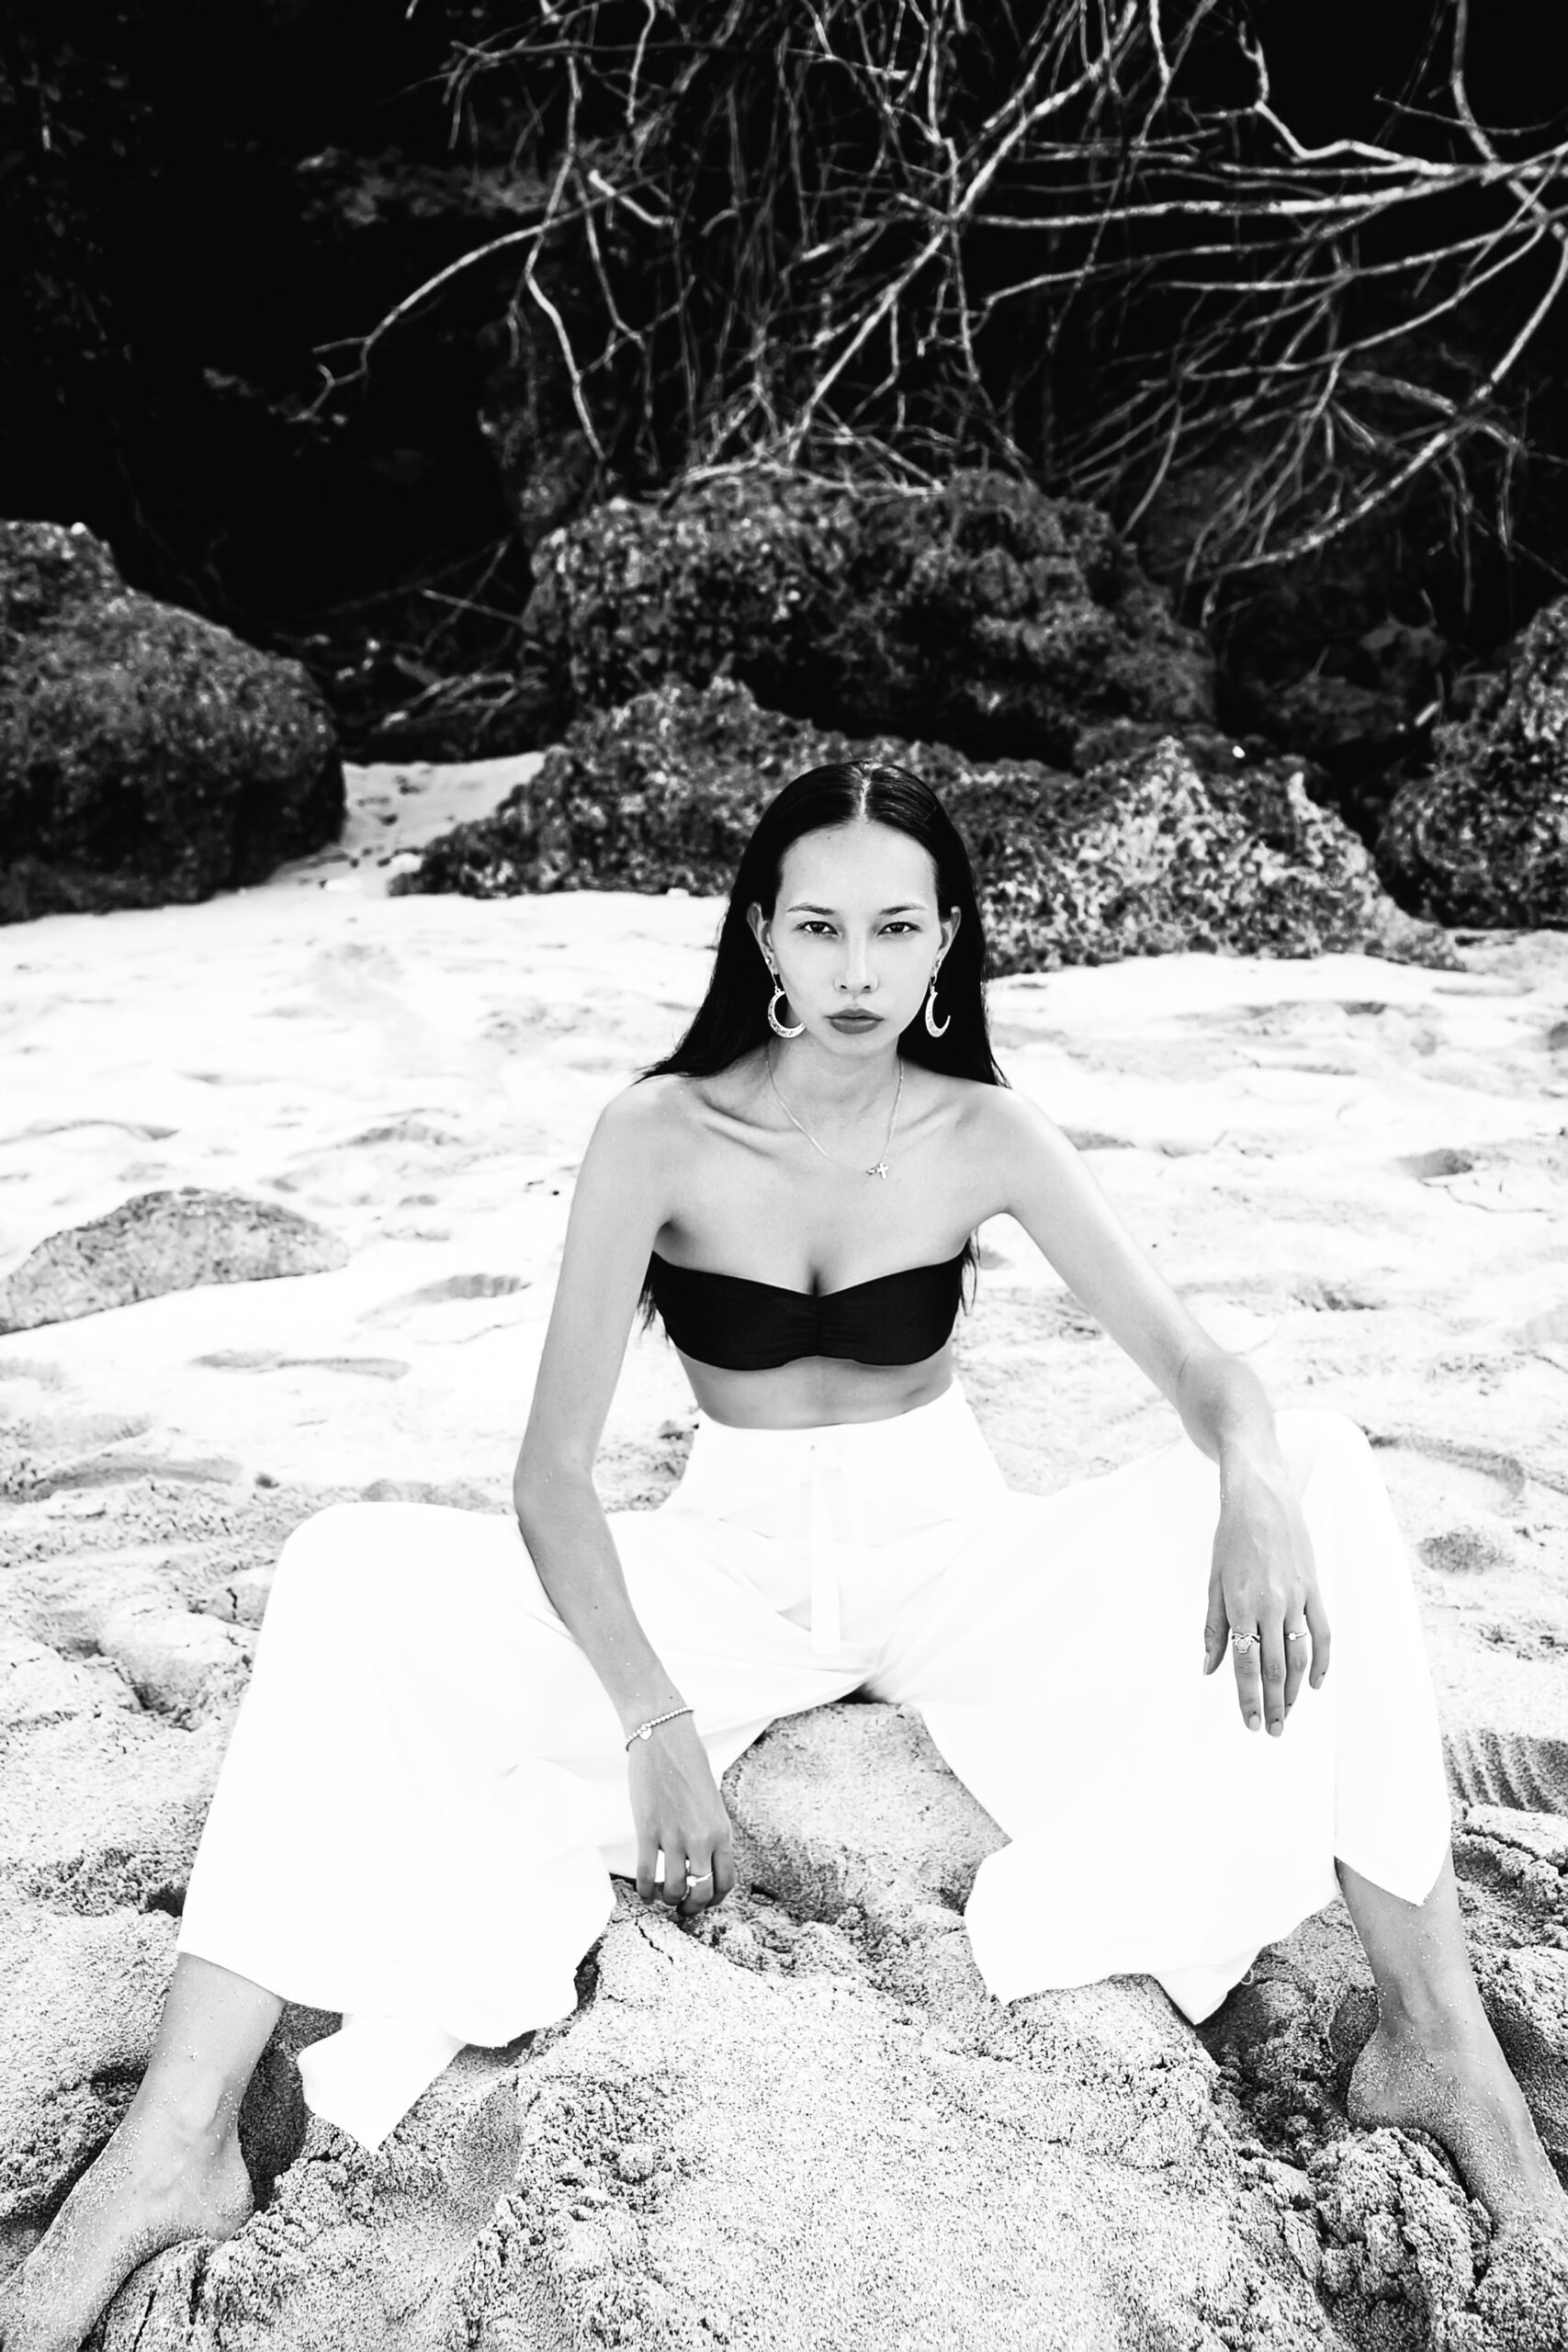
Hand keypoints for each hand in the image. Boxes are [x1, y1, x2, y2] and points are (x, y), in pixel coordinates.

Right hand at [627, 1715, 736, 1916]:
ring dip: (668, 1900)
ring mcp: (675, 1836)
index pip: (726, 1882)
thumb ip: (712, 1834)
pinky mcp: (648, 1830)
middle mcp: (702, 1838)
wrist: (664, 1739)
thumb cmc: (688, 1766)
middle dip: (691, 1908)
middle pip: (702, 1892)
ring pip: (674, 1889)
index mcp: (722, 1831)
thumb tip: (705, 1863)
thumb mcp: (712, 1803)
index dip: (714, 1900)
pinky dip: (645, 1891)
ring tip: (661, 1896)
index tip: (702, 1901)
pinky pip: (646, 1875)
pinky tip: (644, 1892)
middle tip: (681, 1907)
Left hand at [1201, 1463, 1330, 1734]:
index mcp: (1240, 1605)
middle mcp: (1270, 1606)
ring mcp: (1296, 1598)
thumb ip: (1212, 1627)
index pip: (1245, 1664)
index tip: (1249, 1724)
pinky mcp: (1314, 1588)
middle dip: (1273, 1705)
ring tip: (1289, 1715)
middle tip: (1271, 1732)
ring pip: (1299, 1656)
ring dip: (1296, 1691)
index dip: (1248, 1698)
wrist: (1261, 1497)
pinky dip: (1322, 1660)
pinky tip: (1317, 1683)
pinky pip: (1322, 1632)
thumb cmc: (1230, 1539)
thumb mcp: (1213, 1581)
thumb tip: (1208, 1668)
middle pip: (1275, 1668)